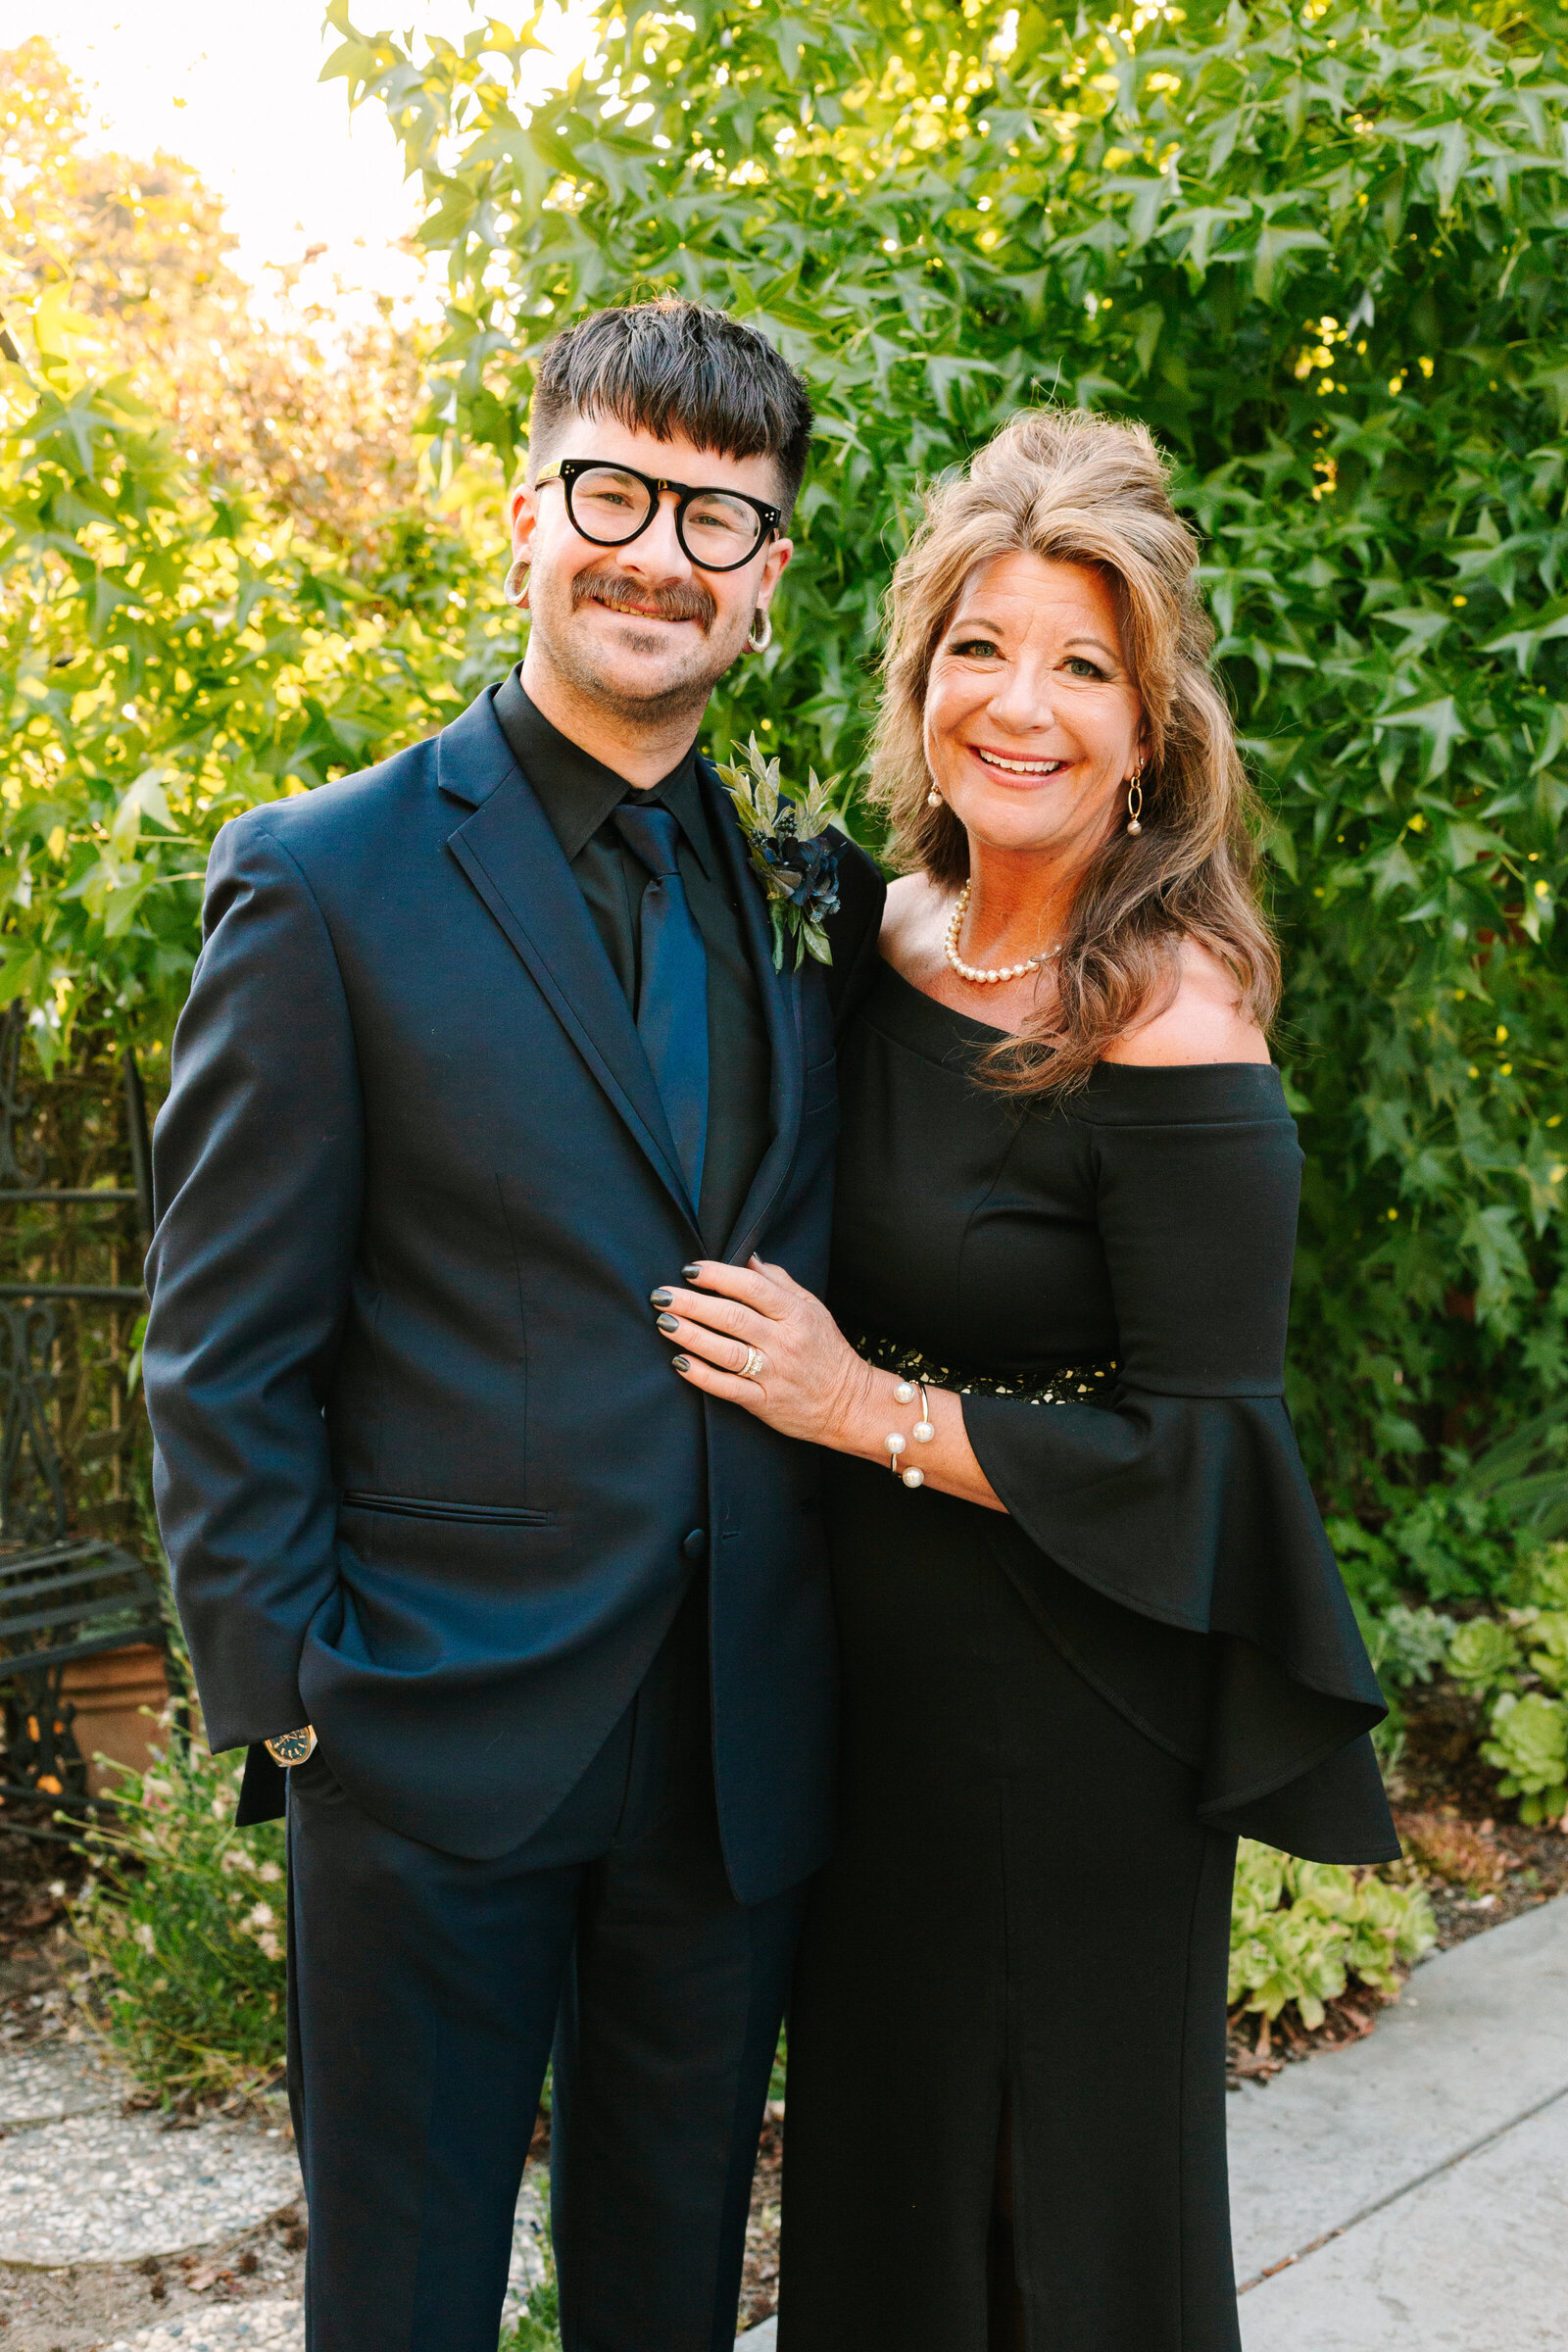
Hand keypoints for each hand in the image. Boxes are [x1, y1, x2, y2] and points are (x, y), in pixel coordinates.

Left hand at [651, 1257, 872, 1444]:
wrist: (848, 1403)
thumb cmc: (825, 1350)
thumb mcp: (812, 1308)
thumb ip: (778, 1282)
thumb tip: (746, 1258)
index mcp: (796, 1314)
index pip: (751, 1287)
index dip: (717, 1275)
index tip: (689, 1269)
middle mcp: (784, 1342)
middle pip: (732, 1317)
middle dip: (692, 1303)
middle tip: (661, 1294)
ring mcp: (773, 1374)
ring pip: (725, 1351)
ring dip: (690, 1335)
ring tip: (664, 1322)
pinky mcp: (764, 1402)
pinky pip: (727, 1387)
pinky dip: (701, 1374)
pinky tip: (679, 1361)